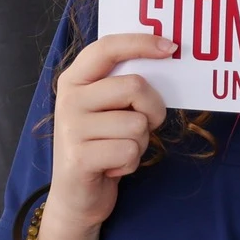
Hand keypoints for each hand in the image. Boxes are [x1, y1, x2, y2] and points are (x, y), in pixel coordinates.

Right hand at [48, 34, 170, 236]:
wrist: (76, 197)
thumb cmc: (102, 145)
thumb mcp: (107, 109)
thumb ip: (124, 85)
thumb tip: (165, 56)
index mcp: (75, 80)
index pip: (107, 47)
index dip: (140, 43)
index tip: (169, 47)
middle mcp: (69, 99)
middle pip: (135, 86)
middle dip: (152, 109)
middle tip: (142, 125)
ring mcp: (71, 128)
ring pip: (137, 124)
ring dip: (140, 142)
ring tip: (117, 150)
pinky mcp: (79, 157)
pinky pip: (130, 151)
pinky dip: (131, 163)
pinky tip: (112, 167)